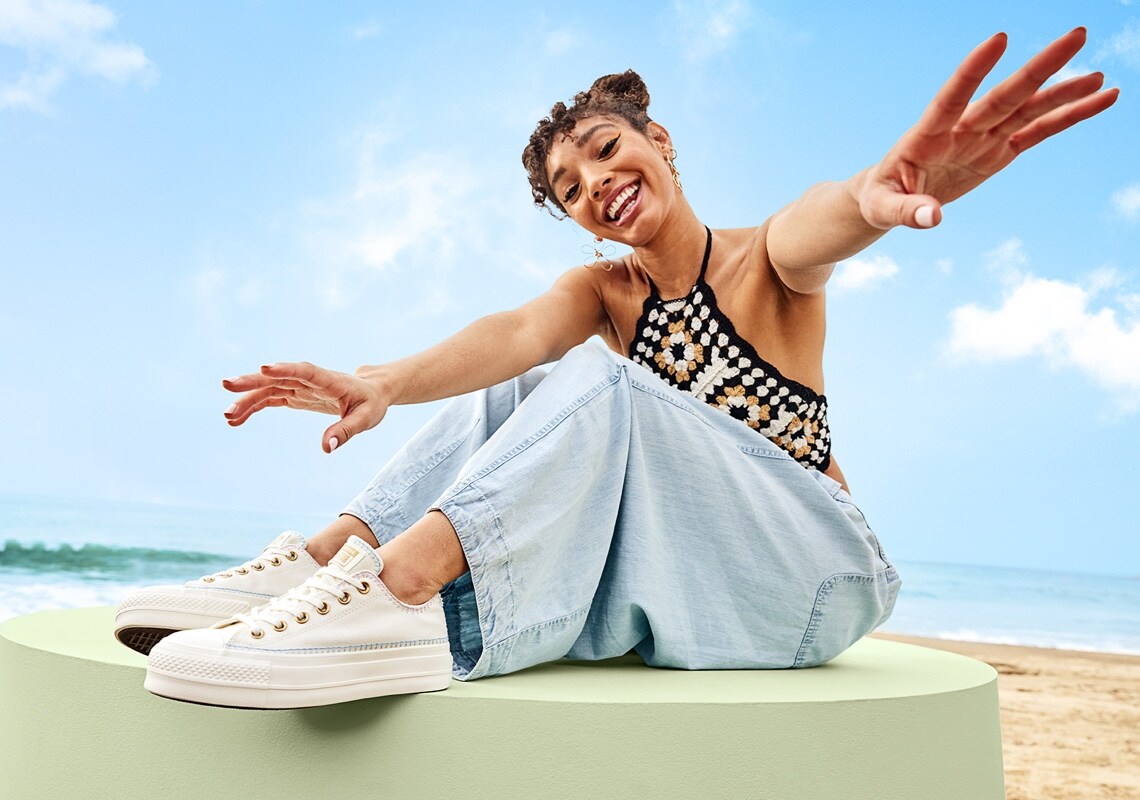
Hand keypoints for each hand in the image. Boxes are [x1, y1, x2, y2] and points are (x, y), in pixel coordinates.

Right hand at [222, 362, 389, 452]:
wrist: (371, 392)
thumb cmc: (370, 403)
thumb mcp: (365, 419)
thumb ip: (346, 431)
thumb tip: (326, 448)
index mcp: (331, 381)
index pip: (307, 372)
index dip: (286, 369)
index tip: (265, 368)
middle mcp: (311, 380)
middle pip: (279, 377)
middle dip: (253, 381)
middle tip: (227, 384)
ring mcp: (301, 386)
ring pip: (269, 389)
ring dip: (247, 399)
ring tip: (227, 415)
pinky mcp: (295, 395)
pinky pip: (271, 399)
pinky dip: (253, 408)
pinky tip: (236, 420)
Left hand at [858, 27, 1118, 229]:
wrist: (889, 196)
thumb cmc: (881, 198)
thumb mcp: (884, 209)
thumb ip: (907, 211)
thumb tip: (932, 218)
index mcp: (926, 135)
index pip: (951, 97)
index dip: (973, 71)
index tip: (999, 39)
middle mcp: (960, 128)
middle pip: (1004, 95)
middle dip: (1040, 68)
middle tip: (1078, 36)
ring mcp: (983, 137)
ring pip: (1028, 109)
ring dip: (1064, 92)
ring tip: (1101, 77)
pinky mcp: (999, 151)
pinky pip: (1038, 132)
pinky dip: (1068, 118)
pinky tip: (1101, 99)